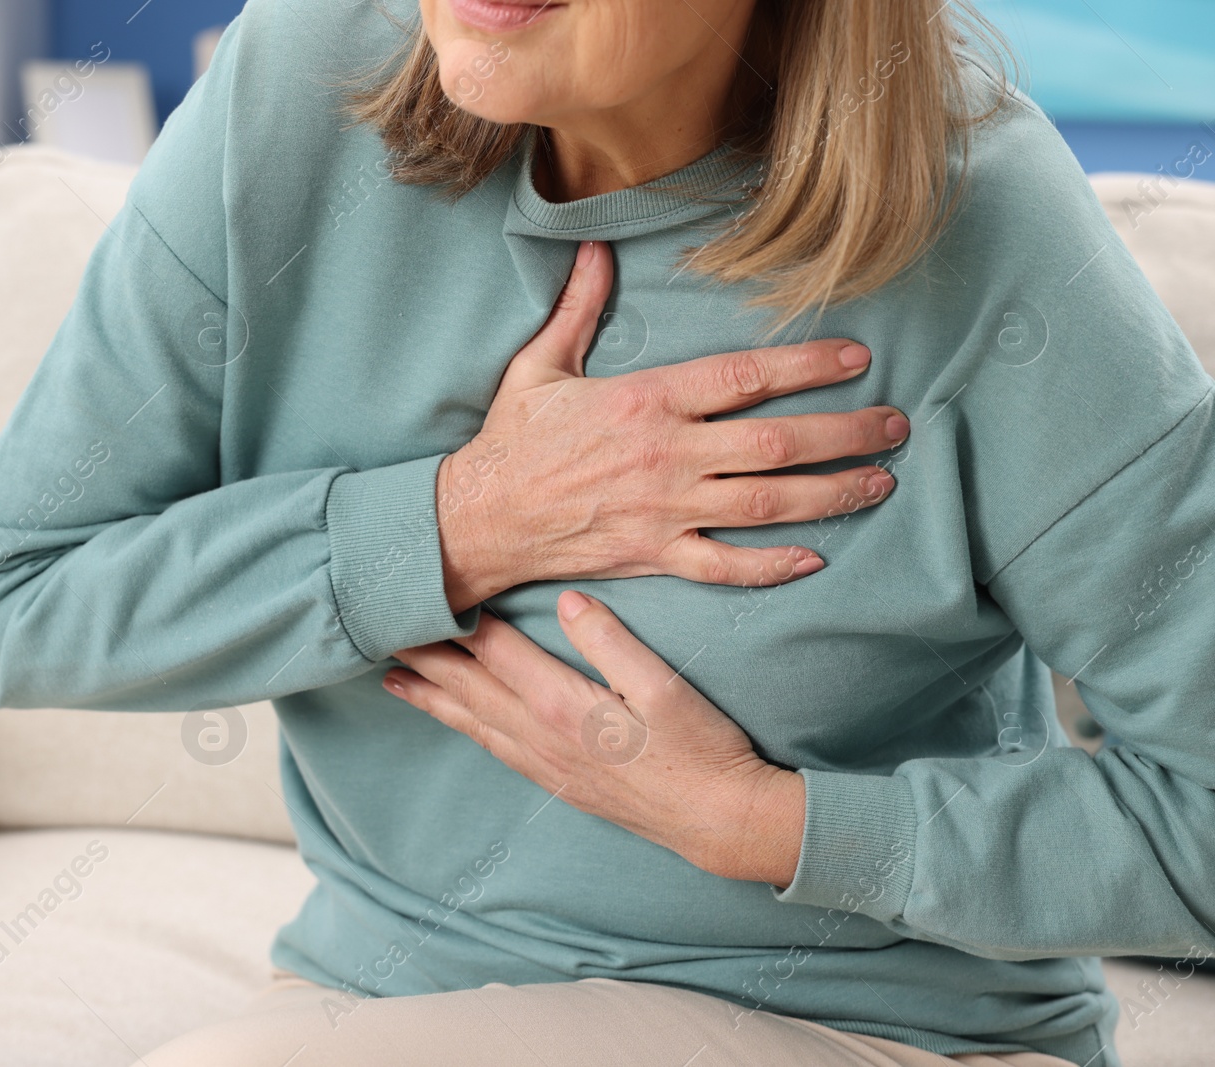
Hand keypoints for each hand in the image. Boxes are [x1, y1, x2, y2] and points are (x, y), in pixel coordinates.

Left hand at [385, 590, 805, 886]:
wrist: (716, 819)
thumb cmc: (700, 747)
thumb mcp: (665, 685)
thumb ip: (611, 641)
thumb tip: (565, 599)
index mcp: (564, 705)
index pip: (494, 651)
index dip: (457, 618)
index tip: (424, 588)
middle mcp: (541, 736)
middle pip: (467, 687)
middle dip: (423, 656)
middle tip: (379, 629)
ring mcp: (544, 763)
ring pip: (471, 721)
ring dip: (429, 695)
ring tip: (393, 675)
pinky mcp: (554, 780)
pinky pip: (491, 746)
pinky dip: (461, 726)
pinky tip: (451, 717)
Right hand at [438, 240, 908, 610]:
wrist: (476, 519)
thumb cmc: (511, 441)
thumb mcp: (540, 364)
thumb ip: (580, 306)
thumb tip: (594, 249)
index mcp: (646, 400)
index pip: (745, 377)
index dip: (808, 364)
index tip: (857, 356)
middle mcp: (666, 455)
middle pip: (776, 442)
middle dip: (846, 433)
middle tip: (895, 426)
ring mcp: (664, 510)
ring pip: (767, 504)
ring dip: (831, 493)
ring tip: (880, 483)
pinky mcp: (654, 555)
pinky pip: (725, 567)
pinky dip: (772, 566)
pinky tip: (814, 558)